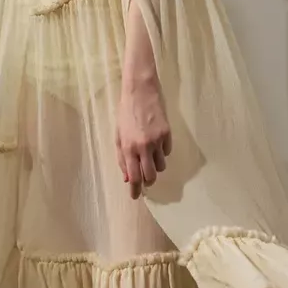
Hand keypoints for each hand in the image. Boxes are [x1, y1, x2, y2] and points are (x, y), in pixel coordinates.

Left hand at [115, 75, 172, 199]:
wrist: (140, 91)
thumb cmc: (125, 113)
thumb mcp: (119, 136)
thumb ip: (122, 157)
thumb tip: (128, 177)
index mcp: (128, 148)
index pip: (134, 176)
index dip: (135, 189)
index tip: (135, 196)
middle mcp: (144, 147)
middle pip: (150, 176)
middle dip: (148, 181)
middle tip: (145, 179)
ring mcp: (157, 140)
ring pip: (161, 166)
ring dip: (155, 165)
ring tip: (149, 155)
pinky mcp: (168, 133)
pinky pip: (167, 152)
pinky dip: (162, 152)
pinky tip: (156, 142)